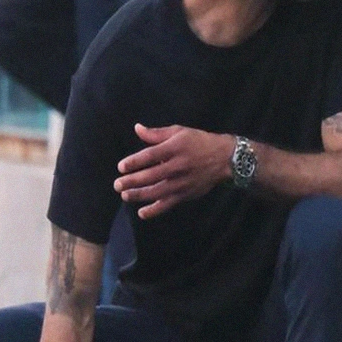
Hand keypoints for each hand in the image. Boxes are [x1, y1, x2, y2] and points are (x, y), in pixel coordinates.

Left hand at [114, 124, 235, 218]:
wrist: (224, 158)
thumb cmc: (199, 142)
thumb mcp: (179, 132)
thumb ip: (157, 133)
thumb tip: (137, 128)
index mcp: (175, 148)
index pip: (151, 156)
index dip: (134, 162)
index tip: (121, 167)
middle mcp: (178, 166)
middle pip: (151, 176)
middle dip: (132, 181)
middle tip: (117, 184)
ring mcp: (182, 182)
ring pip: (157, 192)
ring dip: (139, 195)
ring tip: (125, 195)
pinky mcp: (186, 194)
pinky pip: (168, 204)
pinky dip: (154, 210)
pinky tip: (141, 212)